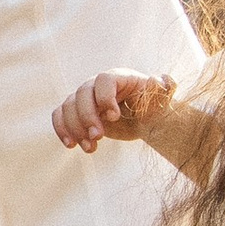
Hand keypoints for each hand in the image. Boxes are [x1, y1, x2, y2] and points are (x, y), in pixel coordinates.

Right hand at [54, 72, 175, 153]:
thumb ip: (165, 87)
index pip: (104, 80)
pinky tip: (71, 145)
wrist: (141, 119)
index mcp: (118, 77)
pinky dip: (62, 129)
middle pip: (82, 94)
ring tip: (90, 147)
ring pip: (68, 106)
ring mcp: (84, 98)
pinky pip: (59, 115)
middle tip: (98, 136)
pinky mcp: (76, 112)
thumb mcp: (162, 98)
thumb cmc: (152, 106)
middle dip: (87, 117)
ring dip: (75, 128)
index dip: (105, 97)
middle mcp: (96, 85)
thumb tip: (163, 80)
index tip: (114, 117)